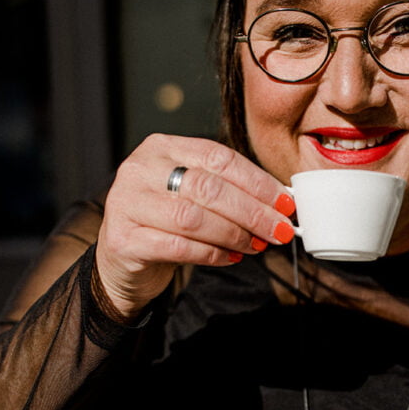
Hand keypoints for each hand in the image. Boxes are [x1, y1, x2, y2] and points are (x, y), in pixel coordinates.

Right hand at [95, 134, 295, 318]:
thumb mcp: (192, 196)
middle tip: (280, 231)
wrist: (123, 261)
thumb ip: (227, 191)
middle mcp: (140, 169)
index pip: (218, 158)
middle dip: (252, 211)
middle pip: (208, 187)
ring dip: (234, 234)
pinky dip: (212, 254)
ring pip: (193, 217)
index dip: (257, 181)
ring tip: (257, 245)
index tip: (285, 203)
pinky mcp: (123, 239)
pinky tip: (232, 257)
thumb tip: (279, 203)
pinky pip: (179, 246)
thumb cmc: (166, 224)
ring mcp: (127, 203)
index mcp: (162, 147)